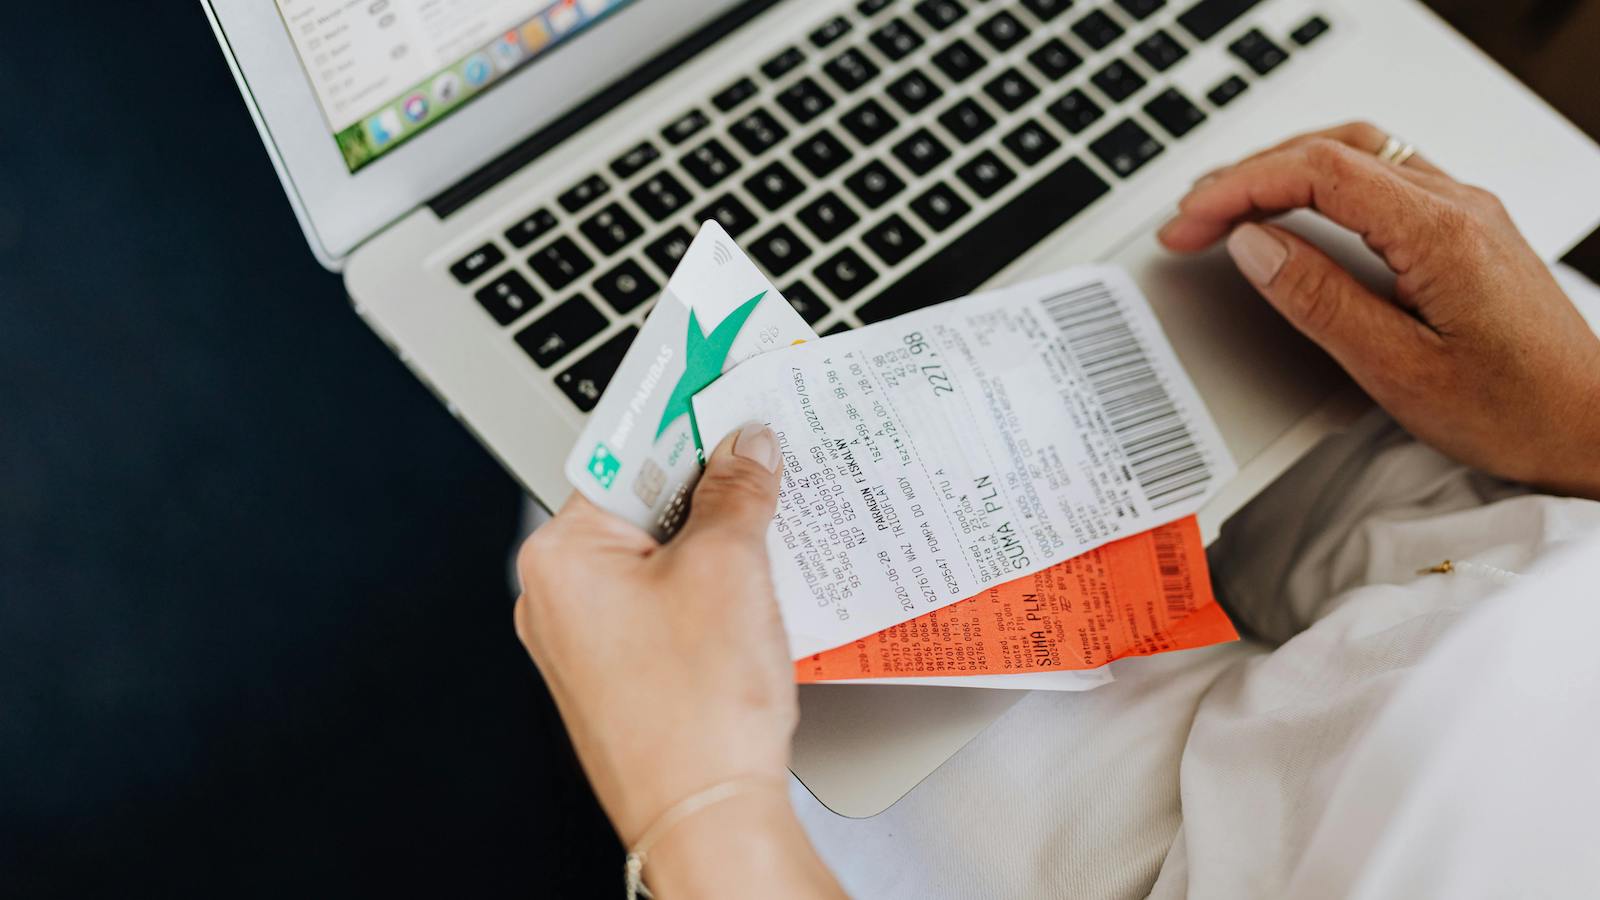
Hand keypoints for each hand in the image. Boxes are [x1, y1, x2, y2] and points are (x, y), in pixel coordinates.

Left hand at [515, 424, 841, 897]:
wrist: (706, 820)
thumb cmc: (697, 714)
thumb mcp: (730, 569)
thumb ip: (738, 490)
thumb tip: (746, 445)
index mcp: (562, 556)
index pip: (623, 449)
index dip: (681, 412)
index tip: (717, 374)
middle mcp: (559, 596)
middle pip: (642, 499)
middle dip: (710, 478)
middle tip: (769, 449)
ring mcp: (588, 641)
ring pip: (659, 553)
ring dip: (718, 533)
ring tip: (776, 518)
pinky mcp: (625, 673)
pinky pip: (667, 601)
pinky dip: (712, 583)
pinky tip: (761, 583)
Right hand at [1159, 122, 1599, 499]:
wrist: (1593, 428)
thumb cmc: (1516, 411)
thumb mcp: (1399, 370)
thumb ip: (1320, 301)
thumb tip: (1255, 246)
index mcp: (1440, 232)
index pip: (1318, 172)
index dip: (1240, 188)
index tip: (1190, 223)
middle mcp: (1458, 206)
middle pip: (1334, 149)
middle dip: (1249, 175)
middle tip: (1191, 218)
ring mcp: (1466, 212)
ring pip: (1359, 153)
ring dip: (1284, 169)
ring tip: (1228, 206)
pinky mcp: (1466, 231)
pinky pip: (1383, 177)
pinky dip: (1321, 182)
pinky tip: (1296, 211)